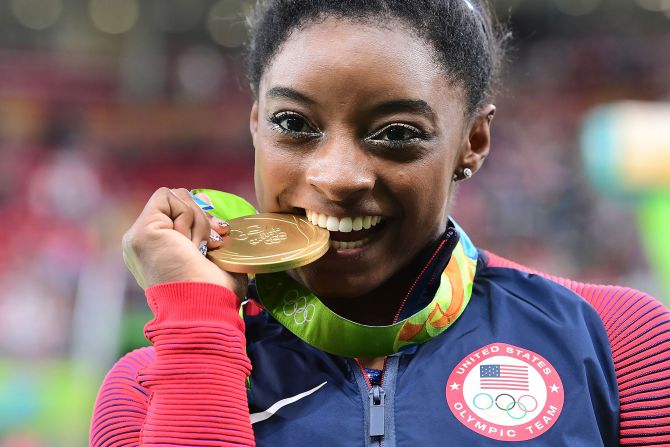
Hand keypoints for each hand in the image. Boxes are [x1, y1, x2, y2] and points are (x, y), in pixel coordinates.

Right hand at [122, 187, 247, 298]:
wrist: (205, 308)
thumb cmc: (217, 293)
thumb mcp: (218, 260)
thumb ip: (210, 237)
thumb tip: (213, 214)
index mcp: (160, 253)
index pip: (177, 216)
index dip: (201, 217)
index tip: (220, 232)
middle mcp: (145, 245)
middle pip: (177, 203)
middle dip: (203, 218)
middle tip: (213, 242)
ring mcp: (139, 238)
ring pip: (174, 197)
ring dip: (197, 220)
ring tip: (199, 248)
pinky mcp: (141, 232)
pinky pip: (166, 197)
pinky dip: (187, 215)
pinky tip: (188, 243)